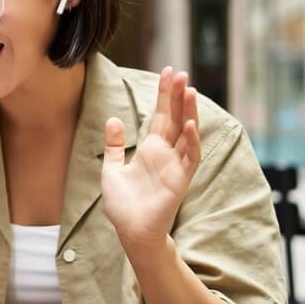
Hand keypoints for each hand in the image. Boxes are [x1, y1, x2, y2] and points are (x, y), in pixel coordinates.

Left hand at [101, 67, 200, 251]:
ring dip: (188, 112)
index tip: (167, 73)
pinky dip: (192, 141)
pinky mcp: (181, 180)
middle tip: (180, 72)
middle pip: (175, 119)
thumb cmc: (123, 205)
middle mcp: (166, 154)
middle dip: (177, 96)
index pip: (161, 116)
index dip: (164, 95)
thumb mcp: (112, 169)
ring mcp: (176, 165)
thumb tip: (114, 119)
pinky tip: (190, 125)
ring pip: (186, 133)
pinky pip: (190, 158)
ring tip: (188, 90)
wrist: (130, 231)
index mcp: (151, 149)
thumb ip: (115, 145)